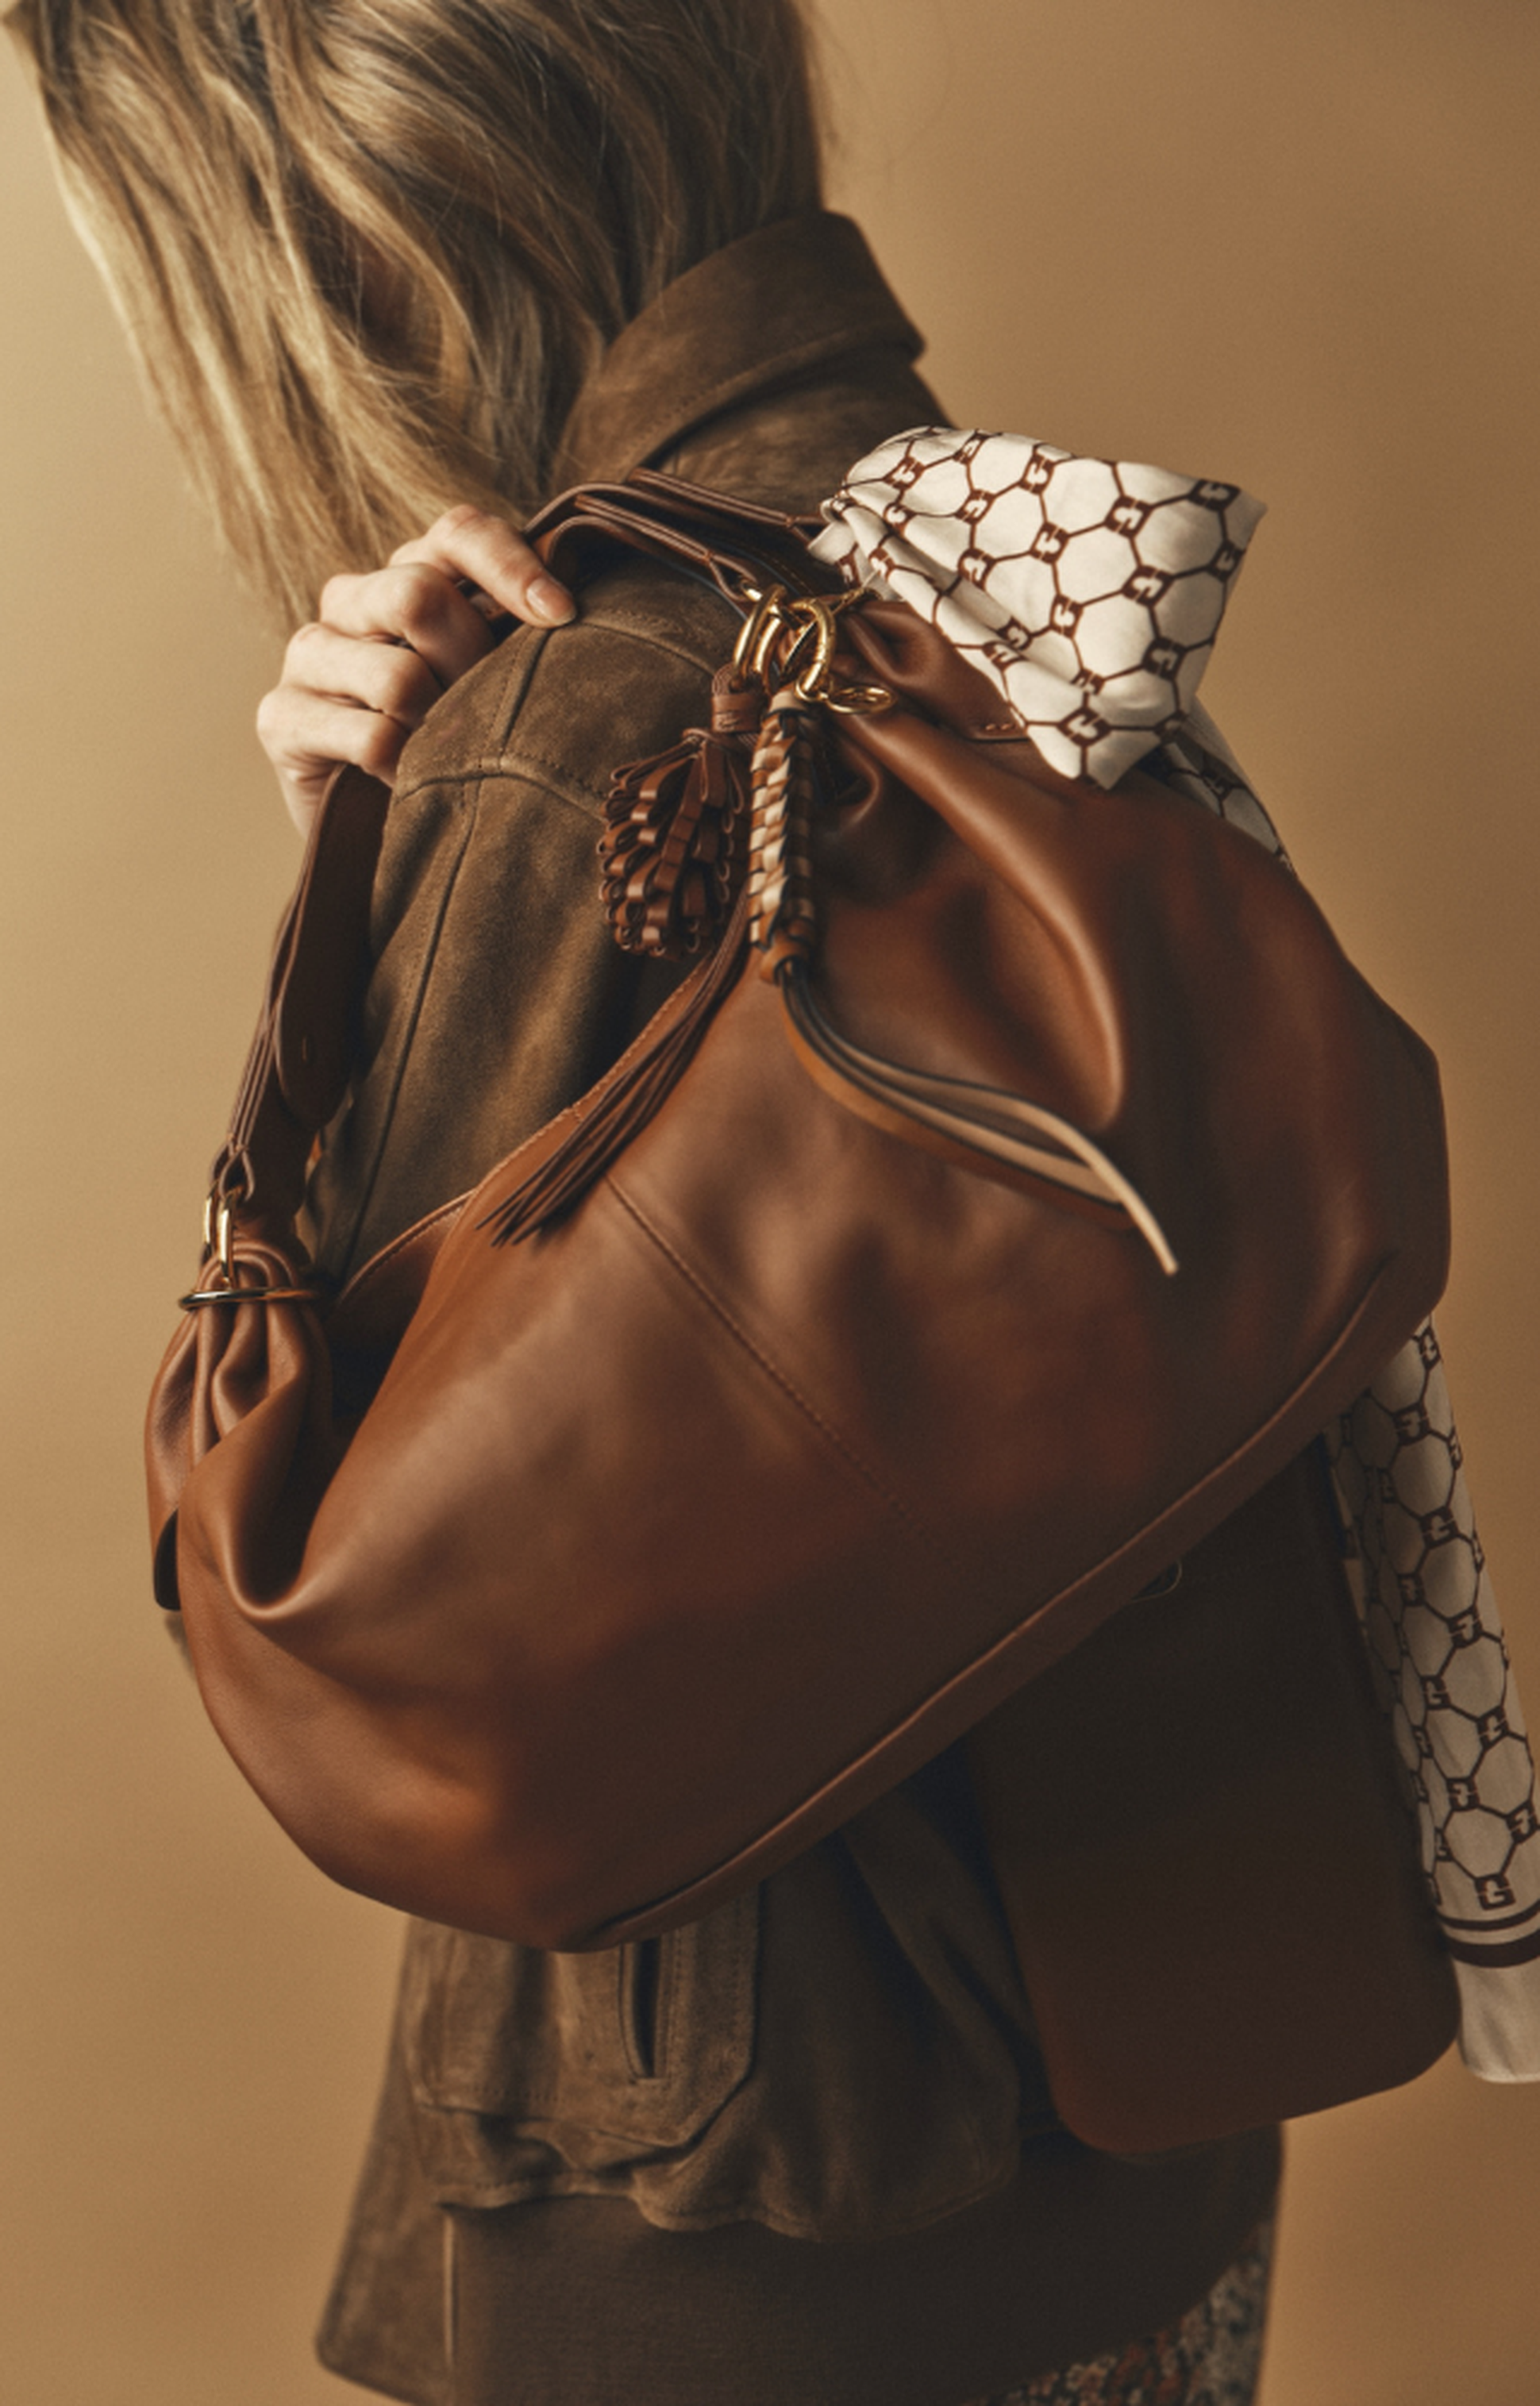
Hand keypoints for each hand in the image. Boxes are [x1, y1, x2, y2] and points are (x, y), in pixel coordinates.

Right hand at [256, 505, 575, 834]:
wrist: (381, 832)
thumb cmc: (453, 748)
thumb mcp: (491, 683)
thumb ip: (517, 638)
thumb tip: (571, 615)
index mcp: (409, 573)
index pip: (458, 532)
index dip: (512, 565)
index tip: (563, 615)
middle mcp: (351, 600)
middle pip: (418, 595)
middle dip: (470, 662)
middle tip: (490, 716)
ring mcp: (310, 654)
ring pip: (396, 675)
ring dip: (440, 728)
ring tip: (448, 759)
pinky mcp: (280, 716)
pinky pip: (368, 736)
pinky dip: (405, 769)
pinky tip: (408, 785)